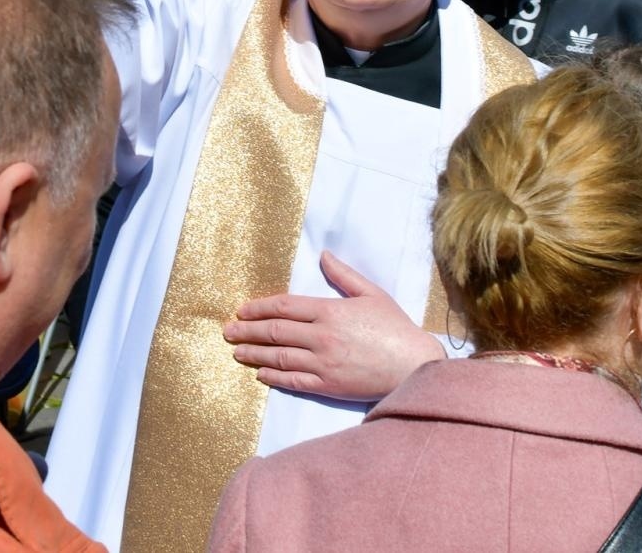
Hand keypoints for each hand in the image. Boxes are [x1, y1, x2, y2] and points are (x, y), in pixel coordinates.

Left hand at [223, 251, 443, 401]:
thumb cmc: (395, 327)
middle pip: (275, 332)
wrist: (414, 364)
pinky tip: (260, 374)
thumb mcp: (371, 293)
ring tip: (237, 352)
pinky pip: (293, 381)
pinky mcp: (328, 386)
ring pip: (279, 357)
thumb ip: (344, 275)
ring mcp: (323, 364)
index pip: (284, 307)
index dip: (259, 308)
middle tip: (228, 331)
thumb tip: (323, 255)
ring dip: (254, 354)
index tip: (242, 310)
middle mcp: (321, 337)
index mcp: (330, 311)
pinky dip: (273, 377)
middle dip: (248, 330)